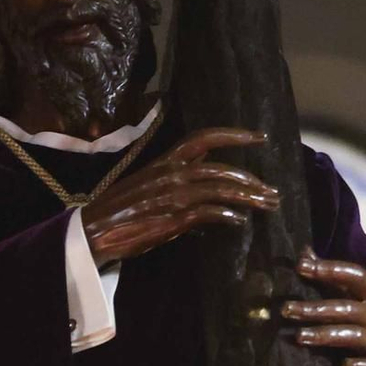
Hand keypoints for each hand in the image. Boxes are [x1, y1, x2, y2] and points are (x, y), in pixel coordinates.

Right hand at [81, 129, 278, 265]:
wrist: (93, 230)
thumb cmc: (120, 210)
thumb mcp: (149, 184)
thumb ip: (177, 179)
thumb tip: (204, 179)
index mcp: (166, 161)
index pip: (204, 138)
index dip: (234, 135)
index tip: (260, 137)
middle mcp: (172, 174)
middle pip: (221, 168)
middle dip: (251, 178)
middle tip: (272, 191)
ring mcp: (173, 196)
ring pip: (220, 189)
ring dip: (248, 197)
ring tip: (268, 205)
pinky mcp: (172, 219)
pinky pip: (207, 213)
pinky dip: (226, 215)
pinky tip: (239, 221)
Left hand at [282, 249, 365, 365]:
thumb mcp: (359, 297)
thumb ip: (331, 277)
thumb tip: (304, 253)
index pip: (355, 276)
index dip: (331, 269)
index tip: (302, 266)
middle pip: (345, 308)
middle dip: (315, 308)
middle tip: (286, 309)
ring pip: (350, 335)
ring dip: (324, 335)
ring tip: (299, 336)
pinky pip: (365, 365)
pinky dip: (352, 364)